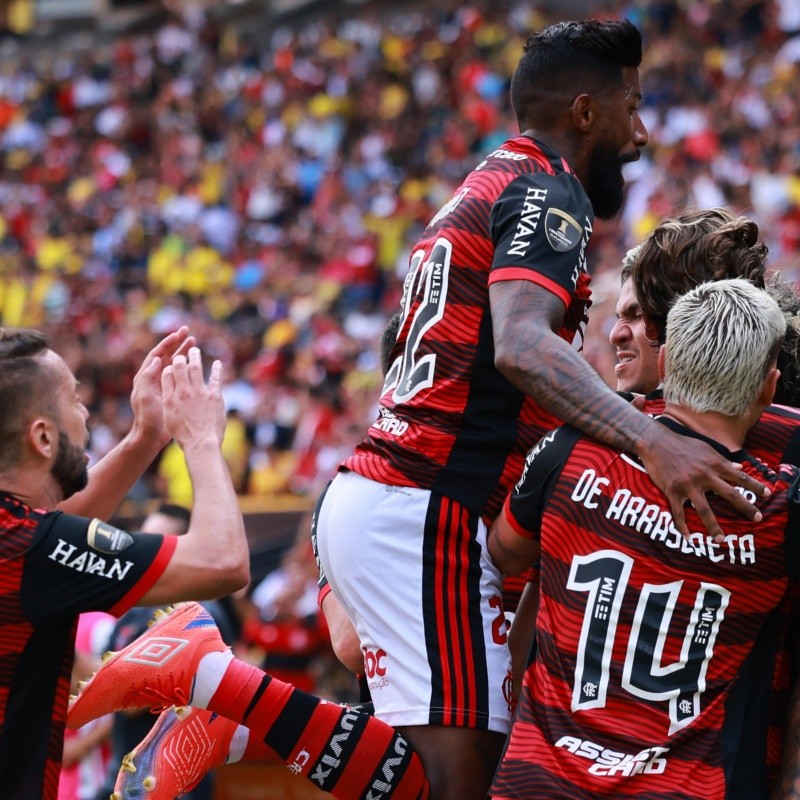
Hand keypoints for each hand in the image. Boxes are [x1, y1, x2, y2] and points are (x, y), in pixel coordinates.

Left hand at [129, 326, 193, 448]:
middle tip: (189, 332)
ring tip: (194, 343)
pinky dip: (189, 368)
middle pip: (166, 355)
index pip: (157, 354)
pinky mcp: (172, 392)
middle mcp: (154, 378)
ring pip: (175, 364)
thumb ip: (147, 378)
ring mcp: (164, 385)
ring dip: (184, 353)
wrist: (151, 436)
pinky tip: (198, 365)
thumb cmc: (146, 418)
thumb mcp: (144, 397)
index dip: (168, 343)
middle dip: (177, 343)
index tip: (178, 334)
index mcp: (146, 377)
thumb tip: (156, 360)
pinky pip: (182, 376)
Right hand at [161, 347, 224, 449]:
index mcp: (170, 398)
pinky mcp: (214, 395)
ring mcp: (199, 392)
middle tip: (183, 351)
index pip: (166, 375)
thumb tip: (169, 392)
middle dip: (180, 356)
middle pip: (179, 367)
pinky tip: (218, 363)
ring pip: (196, 367)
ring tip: (195, 349)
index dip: (168, 367)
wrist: (201, 442)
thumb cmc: (184, 434)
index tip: (171, 364)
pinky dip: (217, 369)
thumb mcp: (169, 417)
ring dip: (195, 356)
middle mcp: (183, 392)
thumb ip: (169, 402)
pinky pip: (215, 378)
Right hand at [640, 426, 767, 539]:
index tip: (768, 494)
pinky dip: (682, 527)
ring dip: (714, 526)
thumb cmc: (681, 443)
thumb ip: (722, 459)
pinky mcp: (673, 491)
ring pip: (704, 510)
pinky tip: (688, 538)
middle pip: (730, 494)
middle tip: (758, 518)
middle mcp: (705, 476)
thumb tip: (739, 467)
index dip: (755, 486)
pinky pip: (679, 513)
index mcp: (714, 464)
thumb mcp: (705, 448)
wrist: (655, 442)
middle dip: (746, 507)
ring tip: (720, 539)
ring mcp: (688, 485)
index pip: (740, 476)